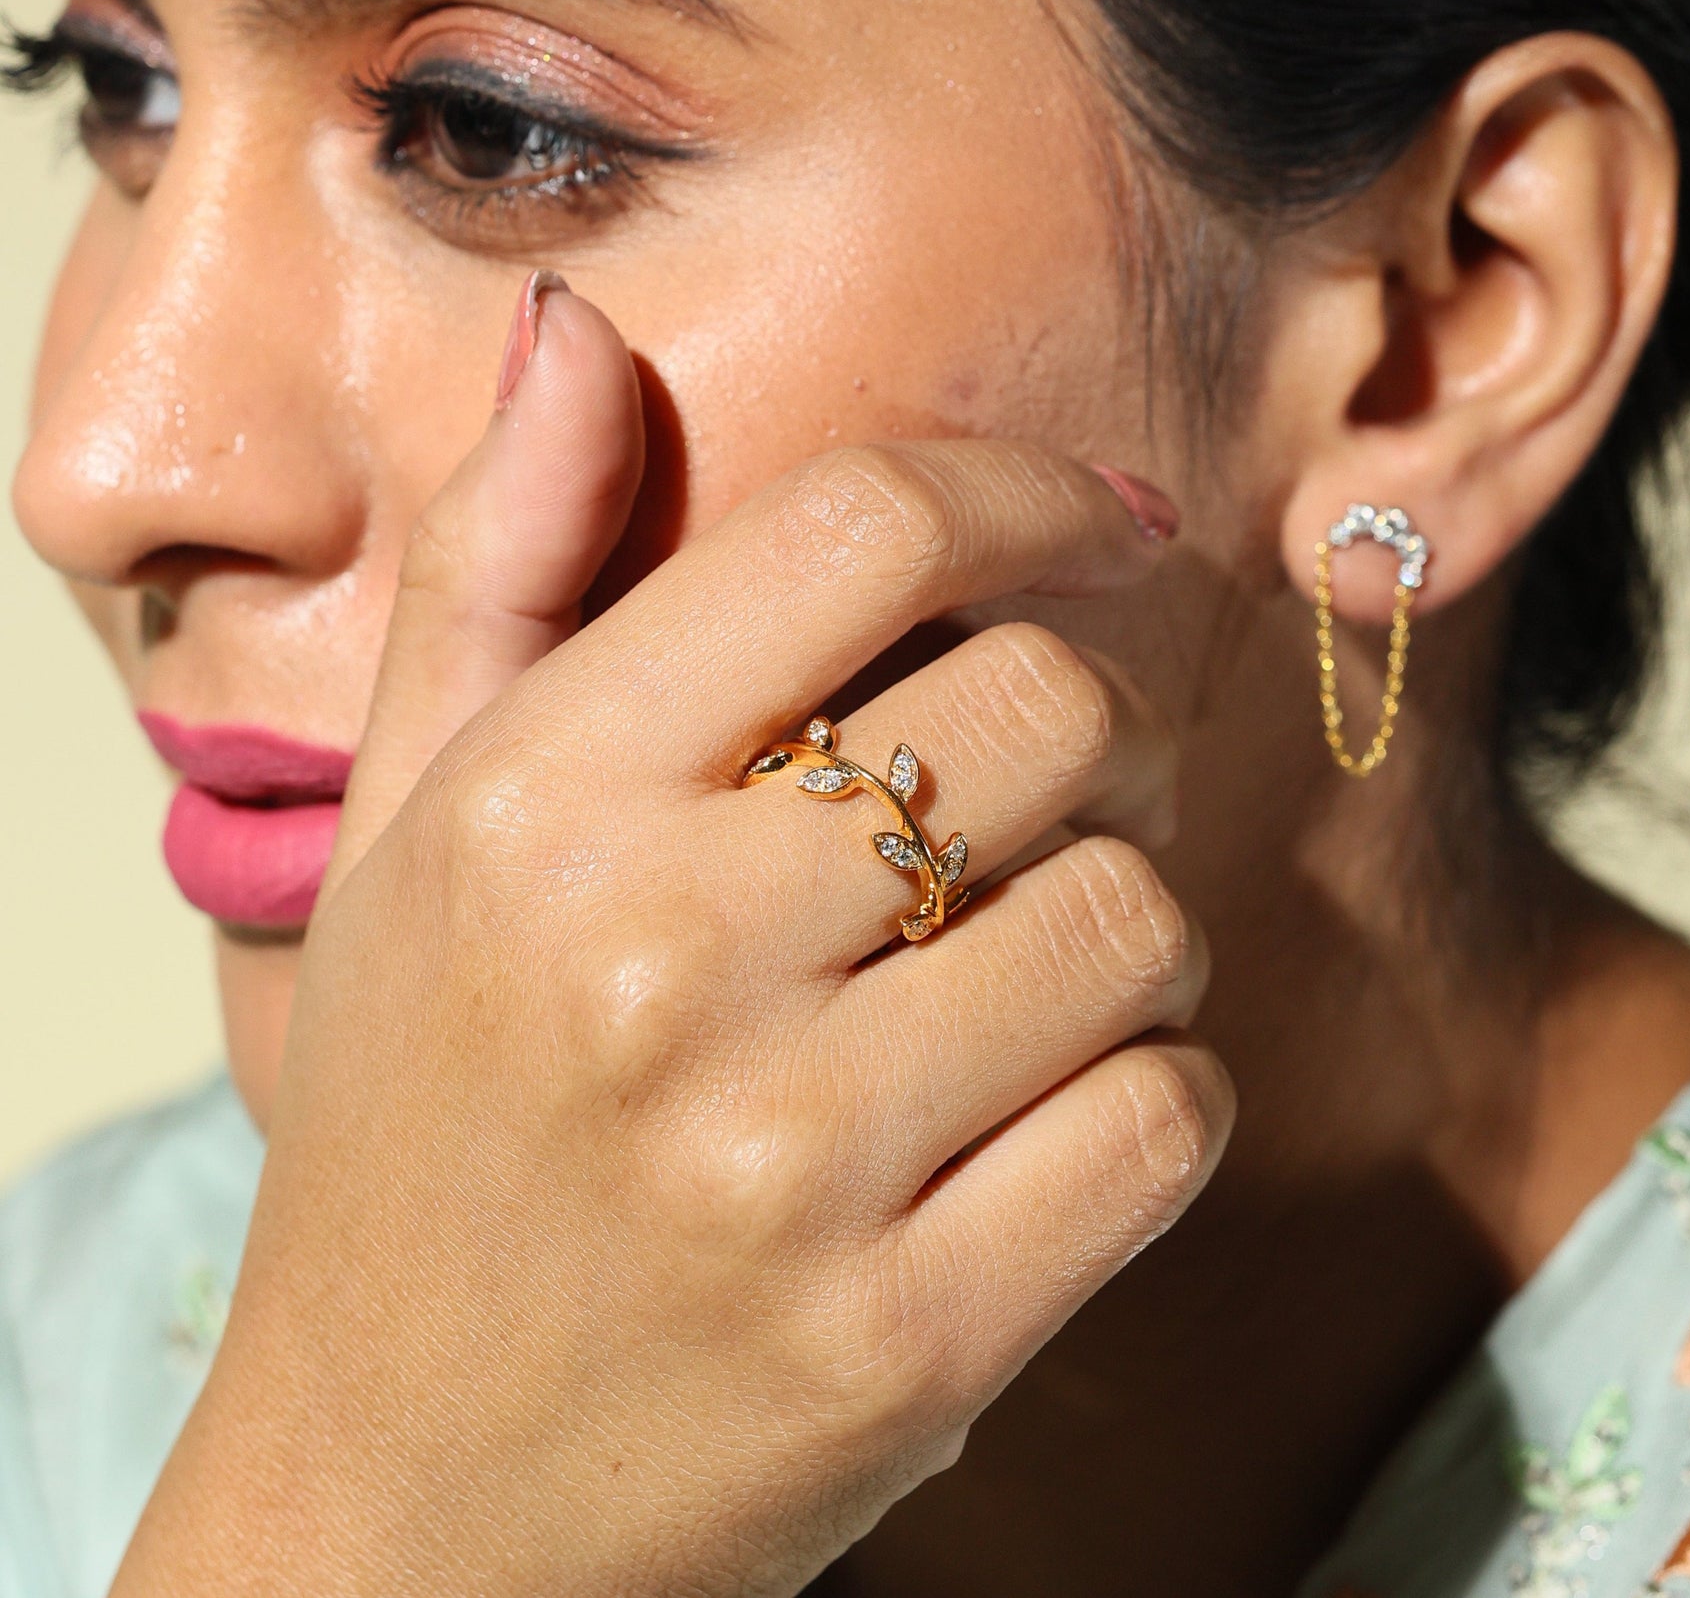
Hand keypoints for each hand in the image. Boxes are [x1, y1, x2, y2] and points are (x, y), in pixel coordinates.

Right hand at [115, 284, 1232, 1596]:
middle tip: (1073, 778)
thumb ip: (501, 564)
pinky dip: (1156, 1097)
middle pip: (1051, 705)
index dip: (1029, 489)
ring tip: (1035, 966)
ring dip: (1129, 921)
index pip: (863, 528)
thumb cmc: (423, 1130)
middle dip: (1106, 719)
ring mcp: (786, 1168)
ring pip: (1136, 916)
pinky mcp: (906, 1345)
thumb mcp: (414, 834)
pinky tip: (1054, 1117)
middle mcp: (655, 965)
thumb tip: (585, 327)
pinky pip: (1168, 1118)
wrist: (403, 1512)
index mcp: (534, 806)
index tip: (1097, 525)